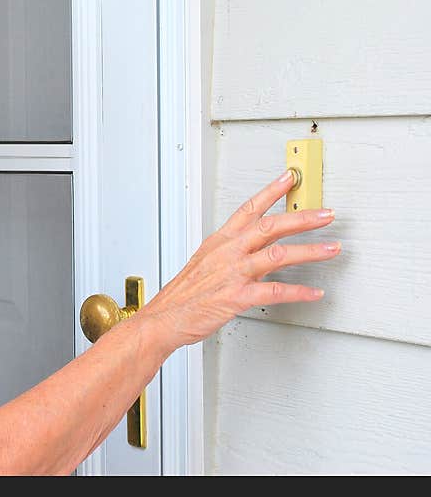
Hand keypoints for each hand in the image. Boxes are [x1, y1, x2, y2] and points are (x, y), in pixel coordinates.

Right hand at [142, 169, 339, 353]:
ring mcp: (233, 273)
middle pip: (270, 226)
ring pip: (278, 254)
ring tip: (332, 248)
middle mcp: (228, 253)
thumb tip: (261, 250)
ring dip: (310, 251)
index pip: (248, 209)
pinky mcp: (237, 297)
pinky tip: (313, 292)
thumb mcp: (205, 264)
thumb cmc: (183, 295)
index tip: (290, 178)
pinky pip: (275, 291)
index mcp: (219, 242)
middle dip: (302, 218)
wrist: (164, 318)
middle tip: (326, 213)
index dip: (271, 191)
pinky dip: (298, 292)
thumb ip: (236, 254)